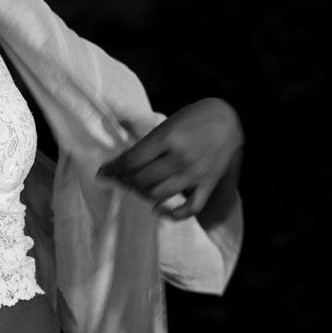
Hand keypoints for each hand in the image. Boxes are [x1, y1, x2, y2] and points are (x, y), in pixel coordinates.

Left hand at [98, 100, 242, 220]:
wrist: (228, 120)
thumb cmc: (193, 119)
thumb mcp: (167, 123)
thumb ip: (147, 143)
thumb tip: (120, 162)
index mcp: (168, 137)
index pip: (132, 161)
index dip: (114, 169)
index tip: (103, 173)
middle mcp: (180, 157)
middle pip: (142, 179)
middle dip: (125, 181)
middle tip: (119, 180)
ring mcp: (195, 173)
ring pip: (159, 195)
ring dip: (143, 194)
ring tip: (137, 189)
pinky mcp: (208, 184)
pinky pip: (190, 208)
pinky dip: (173, 214)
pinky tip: (160, 209)